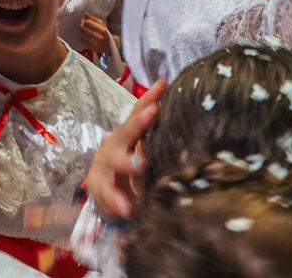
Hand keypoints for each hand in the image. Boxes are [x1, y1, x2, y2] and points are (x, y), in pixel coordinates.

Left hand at [79, 14, 113, 55]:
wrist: (110, 46)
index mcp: (102, 30)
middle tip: (83, 25)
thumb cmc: (105, 33)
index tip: (85, 21)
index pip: (88, 22)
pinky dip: (82, 37)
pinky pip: (82, 41)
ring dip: (81, 31)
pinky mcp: (92, 48)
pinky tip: (85, 36)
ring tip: (84, 30)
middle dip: (82, 25)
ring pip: (82, 34)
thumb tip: (85, 14)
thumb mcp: (101, 25)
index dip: (84, 21)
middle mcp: (98, 37)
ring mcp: (95, 43)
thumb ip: (93, 19)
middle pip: (83, 28)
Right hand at [84, 80, 163, 219]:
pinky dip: (115, 199)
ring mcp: (105, 163)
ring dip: (127, 162)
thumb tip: (193, 126)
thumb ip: (159, 141)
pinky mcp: (98, 184)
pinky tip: (125, 207)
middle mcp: (115, 144)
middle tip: (153, 111)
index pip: (139, 112)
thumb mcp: (144, 153)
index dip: (150, 98)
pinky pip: (106, 191)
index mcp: (129, 135)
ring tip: (138, 165)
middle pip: (127, 130)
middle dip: (140, 121)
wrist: (107, 196)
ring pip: (114, 159)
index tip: (163, 84)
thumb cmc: (131, 170)